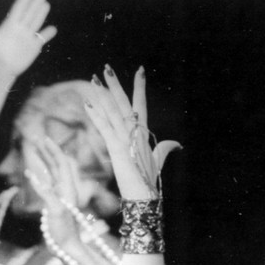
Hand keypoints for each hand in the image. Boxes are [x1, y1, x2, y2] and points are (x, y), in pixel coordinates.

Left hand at [0, 0, 56, 77]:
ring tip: (46, 4)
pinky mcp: (34, 46)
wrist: (3, 69)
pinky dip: (47, 34)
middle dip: (34, 4)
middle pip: (29, 13)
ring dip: (41, 13)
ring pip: (36, 22)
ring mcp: (27, 37)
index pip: (17, 10)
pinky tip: (52, 29)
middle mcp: (20, 29)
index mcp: (10, 25)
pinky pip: (42, 38)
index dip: (22, 2)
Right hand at [26, 137, 80, 245]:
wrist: (68, 248)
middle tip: (37, 139)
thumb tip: (35, 178)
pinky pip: (47, 184)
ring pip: (53, 172)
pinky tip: (31, 173)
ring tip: (36, 150)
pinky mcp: (55, 203)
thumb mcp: (56, 211)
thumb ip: (47, 194)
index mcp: (68, 187)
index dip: (53, 149)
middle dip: (48, 151)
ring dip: (45, 160)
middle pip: (58, 164)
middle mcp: (66, 189)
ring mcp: (61, 195)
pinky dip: (39, 175)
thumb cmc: (63, 231)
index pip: (61, 162)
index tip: (43, 139)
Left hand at [84, 66, 180, 199]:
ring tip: (95, 78)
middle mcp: (135, 132)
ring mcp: (125, 139)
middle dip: (116, 85)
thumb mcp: (158, 161)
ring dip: (103, 94)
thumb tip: (177, 143)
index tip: (139, 70)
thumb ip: (165, 149)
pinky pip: (104, 128)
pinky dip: (95, 115)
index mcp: (143, 133)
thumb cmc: (149, 181)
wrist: (144, 196)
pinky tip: (87, 103)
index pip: (141, 105)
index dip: (139, 87)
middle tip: (106, 67)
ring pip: (113, 111)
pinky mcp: (116, 148)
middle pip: (125, 103)